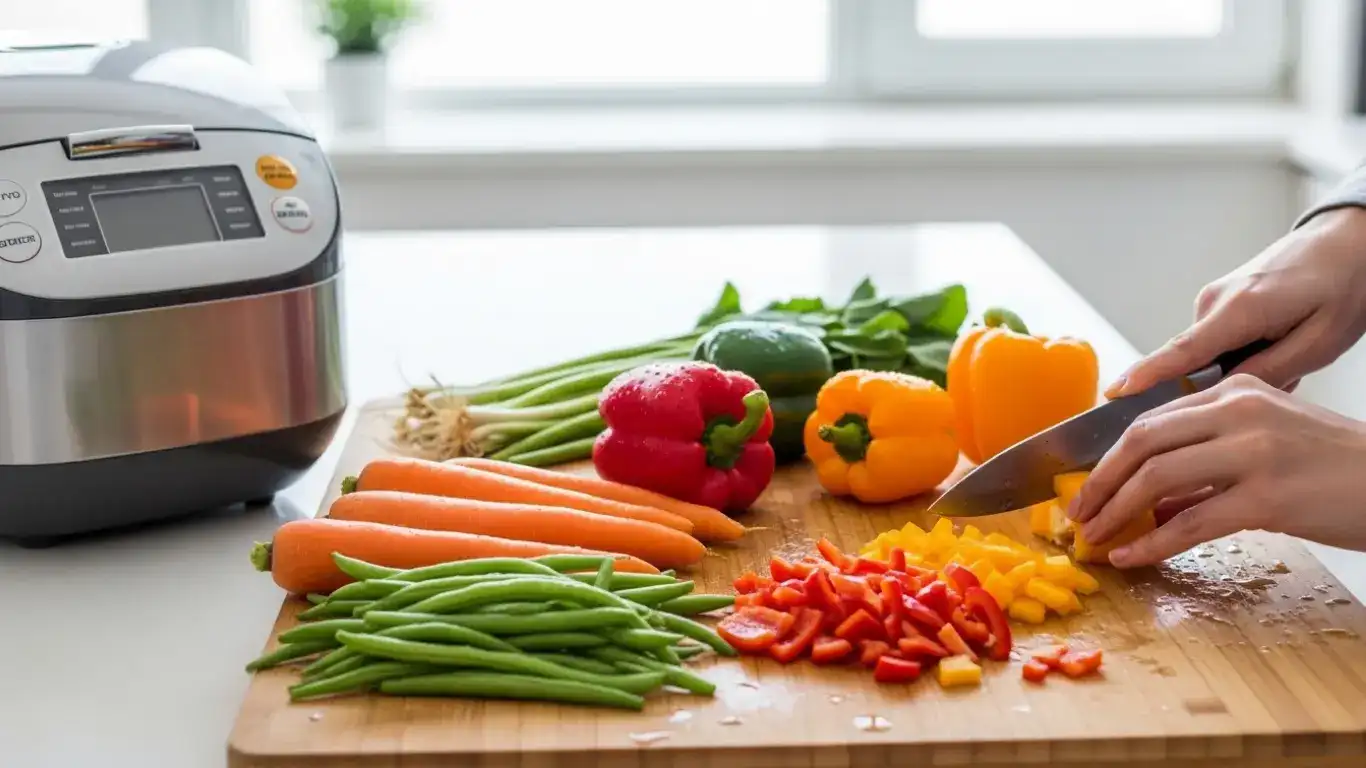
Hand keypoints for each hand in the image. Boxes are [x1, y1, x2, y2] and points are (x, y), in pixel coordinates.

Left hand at [1068, 374, 1365, 566]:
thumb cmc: (1338, 471)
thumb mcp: (1270, 443)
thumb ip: (1211, 457)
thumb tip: (1150, 498)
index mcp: (1238, 392)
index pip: (1151, 418)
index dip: (1108, 454)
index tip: (1083, 483)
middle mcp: (1241, 412)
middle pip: (1142, 440)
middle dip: (1099, 480)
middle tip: (1077, 512)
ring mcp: (1254, 452)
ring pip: (1157, 477)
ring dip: (1115, 510)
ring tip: (1094, 537)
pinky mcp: (1269, 497)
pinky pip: (1191, 522)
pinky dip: (1152, 542)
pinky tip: (1130, 556)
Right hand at [1107, 207, 1365, 397]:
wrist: (1351, 241)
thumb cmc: (1345, 283)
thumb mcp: (1321, 342)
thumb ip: (1270, 373)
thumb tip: (1224, 398)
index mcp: (1240, 308)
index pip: (1181, 351)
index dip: (1146, 375)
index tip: (1114, 393)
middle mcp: (1215, 301)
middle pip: (1193, 364)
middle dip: (1225, 385)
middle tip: (1286, 373)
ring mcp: (1213, 299)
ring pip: (1210, 356)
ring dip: (1243, 367)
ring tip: (1291, 351)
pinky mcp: (1218, 302)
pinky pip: (1218, 342)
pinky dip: (1243, 353)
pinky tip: (1280, 341)